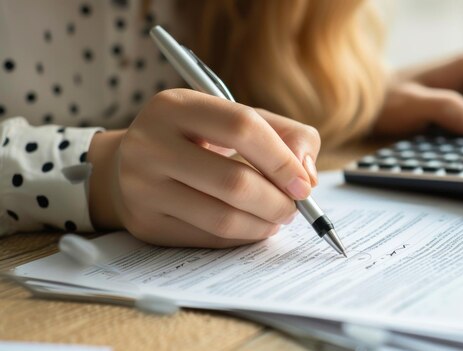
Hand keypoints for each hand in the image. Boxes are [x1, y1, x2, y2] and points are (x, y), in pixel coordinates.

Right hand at [87, 89, 320, 247]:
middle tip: (294, 208)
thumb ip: (286, 135)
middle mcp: (150, 144)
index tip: (304, 184)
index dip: (282, 159)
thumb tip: (308, 175)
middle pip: (234, 182)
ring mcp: (142, 188)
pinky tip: (252, 227)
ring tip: (277, 218)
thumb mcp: (236, 119)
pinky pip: (209, 240)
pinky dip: (242, 237)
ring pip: (222, 219)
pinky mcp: (146, 224)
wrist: (132, 164)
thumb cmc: (198, 139)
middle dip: (277, 201)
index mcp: (175, 105)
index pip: (242, 127)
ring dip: (263, 224)